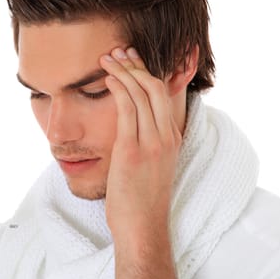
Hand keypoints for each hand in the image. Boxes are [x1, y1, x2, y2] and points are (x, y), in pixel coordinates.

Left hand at [100, 47, 181, 235]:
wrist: (142, 228)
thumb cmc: (142, 200)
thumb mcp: (150, 166)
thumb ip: (145, 142)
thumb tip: (131, 128)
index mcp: (171, 138)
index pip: (164, 94)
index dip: (148, 72)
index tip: (132, 59)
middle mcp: (166, 136)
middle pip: (155, 87)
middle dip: (136, 64)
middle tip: (119, 50)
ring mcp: (152, 143)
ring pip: (142, 93)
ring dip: (124, 71)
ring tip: (108, 58)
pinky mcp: (133, 151)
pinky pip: (127, 110)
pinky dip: (118, 89)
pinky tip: (108, 77)